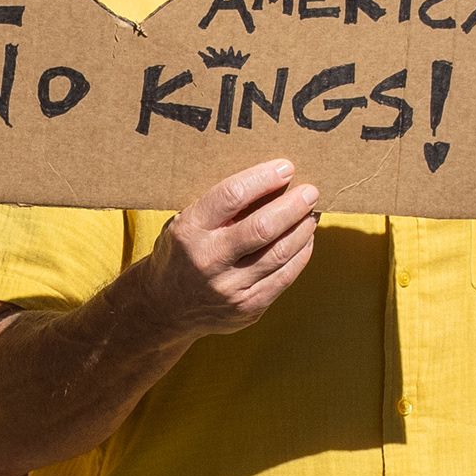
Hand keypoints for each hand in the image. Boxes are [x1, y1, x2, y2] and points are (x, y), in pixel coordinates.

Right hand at [134, 159, 320, 339]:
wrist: (164, 307)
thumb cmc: (182, 253)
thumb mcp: (186, 224)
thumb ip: (220, 208)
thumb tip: (271, 182)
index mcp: (189, 230)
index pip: (232, 196)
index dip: (264, 178)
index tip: (286, 168)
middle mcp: (208, 259)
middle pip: (263, 227)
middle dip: (293, 205)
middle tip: (310, 192)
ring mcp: (229, 288)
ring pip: (280, 252)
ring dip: (302, 228)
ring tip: (311, 214)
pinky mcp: (247, 307)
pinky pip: (284, 277)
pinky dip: (300, 254)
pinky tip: (304, 240)